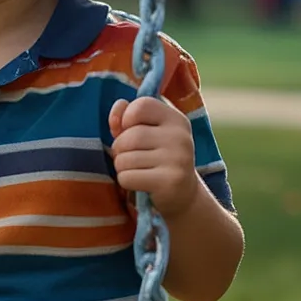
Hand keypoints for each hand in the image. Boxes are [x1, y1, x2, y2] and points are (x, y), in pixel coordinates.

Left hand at [109, 96, 201, 218]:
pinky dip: (126, 181)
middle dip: (120, 149)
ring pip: (124, 159)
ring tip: (137, 170)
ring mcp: (178, 159)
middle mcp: (180, 137)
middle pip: (129, 136)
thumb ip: (127, 117)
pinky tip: (141, 183)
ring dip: (122, 167)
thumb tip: (118, 109)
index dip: (127, 117)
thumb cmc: (157, 158)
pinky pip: (127, 177)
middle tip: (132, 157)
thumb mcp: (145, 133)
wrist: (182, 195)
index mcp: (176, 119)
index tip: (130, 129)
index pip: (142, 105)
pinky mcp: (170, 182)